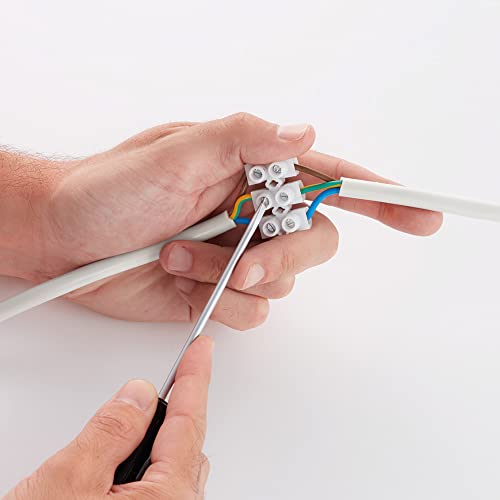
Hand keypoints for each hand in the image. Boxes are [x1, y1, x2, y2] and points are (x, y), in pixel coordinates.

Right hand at [7, 336, 212, 499]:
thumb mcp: (69, 482)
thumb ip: (111, 430)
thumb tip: (138, 393)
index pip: (190, 419)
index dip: (196, 376)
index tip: (203, 348)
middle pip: (185, 443)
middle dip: (168, 413)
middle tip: (151, 389)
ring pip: (173, 467)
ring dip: (154, 443)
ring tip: (121, 438)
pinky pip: (162, 488)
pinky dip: (146, 468)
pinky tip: (117, 472)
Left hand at [8, 113, 441, 328]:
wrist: (66, 241)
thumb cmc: (108, 189)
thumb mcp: (174, 152)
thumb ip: (240, 139)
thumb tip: (303, 135)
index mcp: (249, 169)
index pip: (328, 178)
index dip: (377, 196)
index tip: (419, 212)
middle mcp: (250, 212)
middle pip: (315, 242)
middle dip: (287, 256)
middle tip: (249, 261)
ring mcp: (236, 254)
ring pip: (282, 282)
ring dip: (233, 277)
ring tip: (179, 257)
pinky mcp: (218, 290)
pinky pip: (251, 310)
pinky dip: (220, 302)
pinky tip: (182, 279)